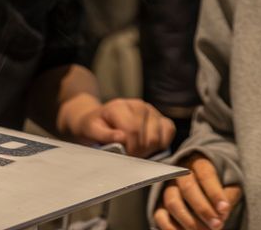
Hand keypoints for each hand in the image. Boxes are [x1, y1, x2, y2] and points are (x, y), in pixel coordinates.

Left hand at [60, 96, 175, 156]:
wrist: (100, 119)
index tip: (122, 156)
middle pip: (148, 138)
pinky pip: (169, 130)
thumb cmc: (95, 126)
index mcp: (120, 106)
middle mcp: (138, 105)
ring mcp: (151, 110)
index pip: (132, 131)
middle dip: (138, 152)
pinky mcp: (160, 117)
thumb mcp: (91, 130)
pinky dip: (162, 143)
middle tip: (129, 156)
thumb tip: (121, 138)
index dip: (129, 149)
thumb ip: (104, 135)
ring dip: (148, 150)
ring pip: (158, 137)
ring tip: (136, 152)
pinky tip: (149, 147)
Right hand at [154, 155, 238, 229]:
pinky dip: (172, 228)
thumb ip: (229, 195)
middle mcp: (180, 173)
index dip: (215, 193)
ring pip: (173, 203)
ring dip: (190, 221)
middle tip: (217, 225)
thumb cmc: (219, 185)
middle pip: (188, 188)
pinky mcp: (159, 205)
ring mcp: (168, 188)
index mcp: (199, 163)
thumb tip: (223, 212)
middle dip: (203, 209)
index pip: (206, 175)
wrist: (202, 187)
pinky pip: (160, 216)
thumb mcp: (230, 184)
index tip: (224, 209)